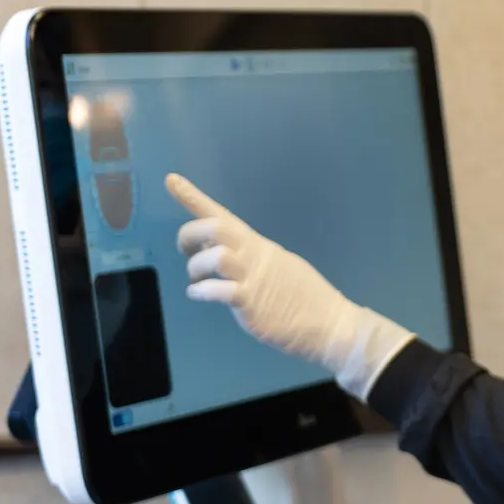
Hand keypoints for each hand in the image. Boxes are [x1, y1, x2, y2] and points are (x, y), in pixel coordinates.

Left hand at [167, 174, 411, 397]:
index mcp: (259, 246)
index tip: (171, 180)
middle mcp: (254, 257)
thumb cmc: (306, 299)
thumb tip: (217, 252)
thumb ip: (249, 258)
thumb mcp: (279, 266)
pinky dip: (201, 291)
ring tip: (198, 281)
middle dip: (188, 236)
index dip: (194, 197)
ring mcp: (254, 279)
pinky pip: (219, 290)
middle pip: (214, 228)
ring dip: (195, 268)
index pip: (223, 215)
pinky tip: (200, 295)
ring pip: (215, 256)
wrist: (331, 324)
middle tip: (186, 253)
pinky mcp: (252, 303)